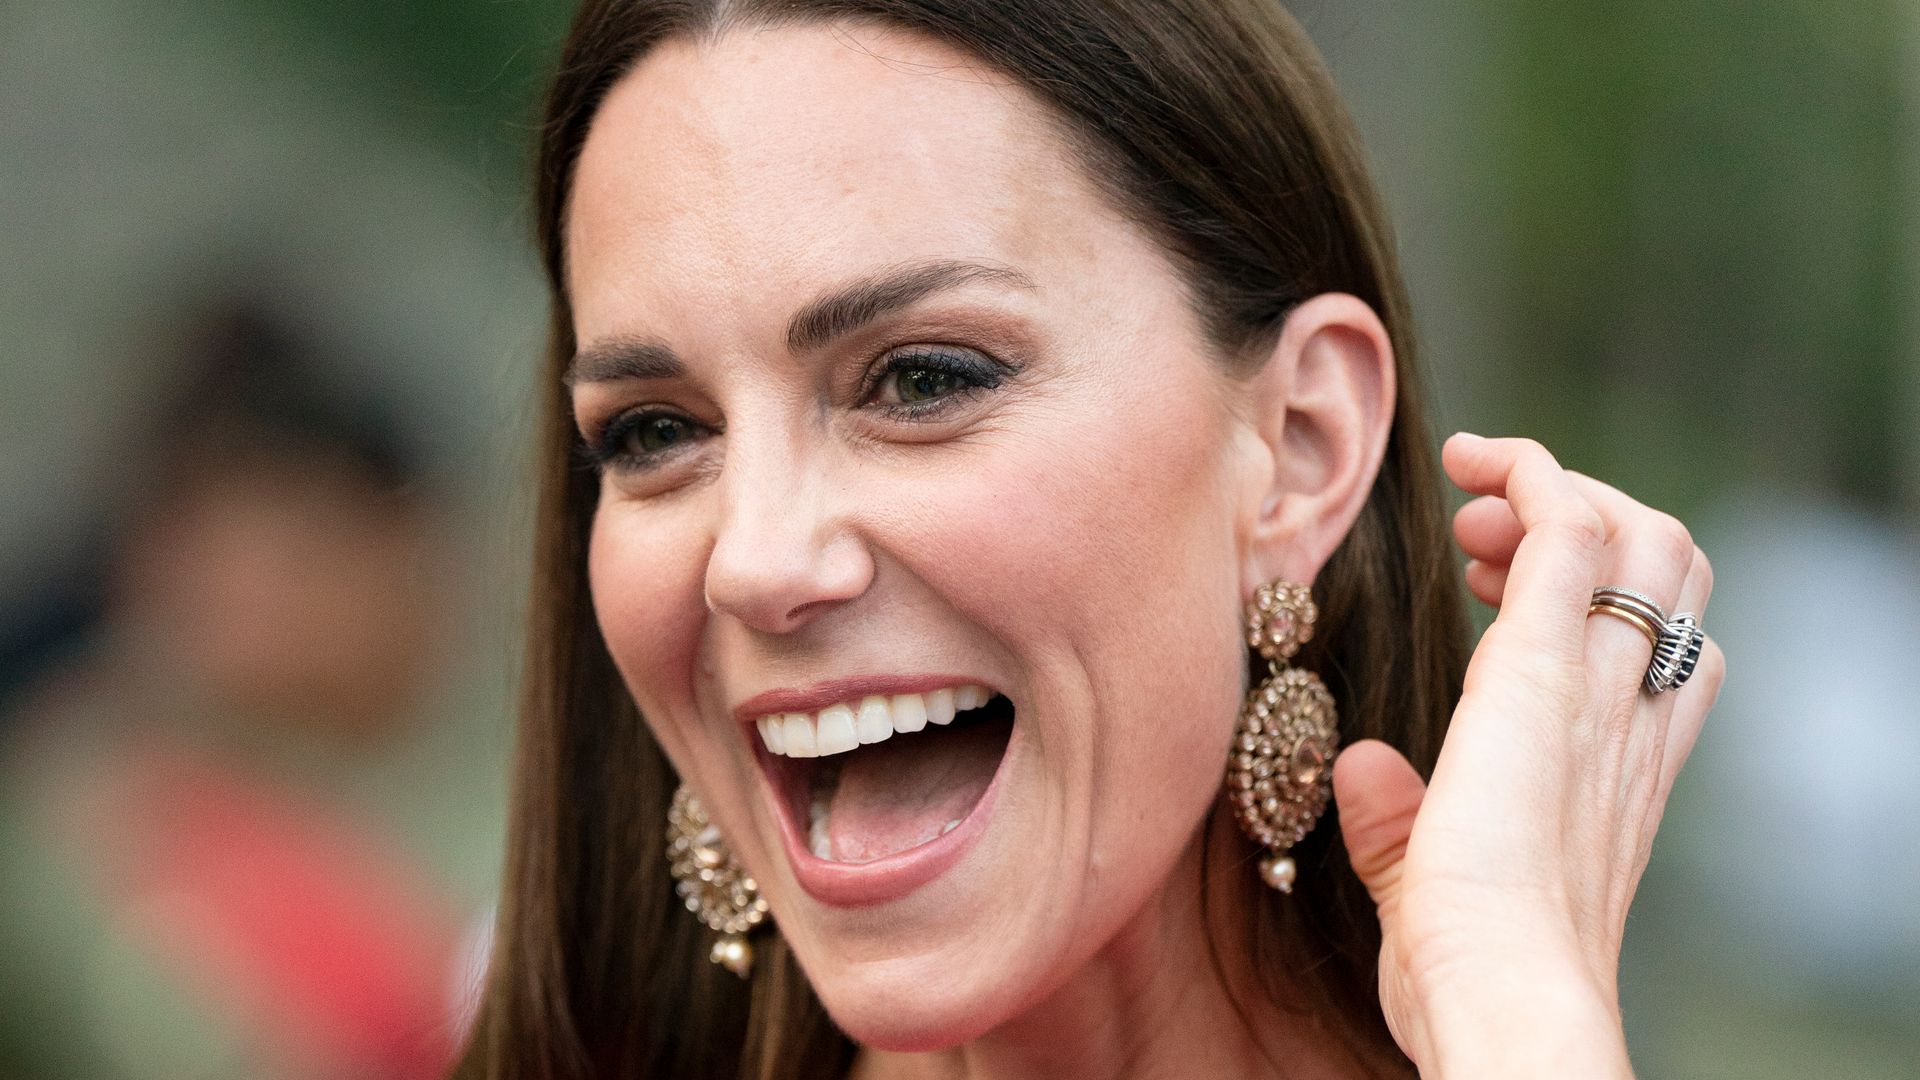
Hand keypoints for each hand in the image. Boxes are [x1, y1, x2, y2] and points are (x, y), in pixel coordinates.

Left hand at [1331, 433, 1725, 1077]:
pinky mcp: (1543, 671)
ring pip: (1645, 536)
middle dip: (1586, 519)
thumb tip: (1358, 771)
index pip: (1662, 643)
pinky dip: (1531, 476)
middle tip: (1477, 535)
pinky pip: (1569, 530)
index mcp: (1620, 770)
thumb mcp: (1429, 883)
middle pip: (1673, 570)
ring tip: (1473, 509)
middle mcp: (1628, 719)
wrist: (1498, 996)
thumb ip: (1398, 821)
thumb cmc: (1469, 968)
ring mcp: (1598, 691)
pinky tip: (1479, 465)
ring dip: (1559, 494)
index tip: (1490, 574)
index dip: (1595, 586)